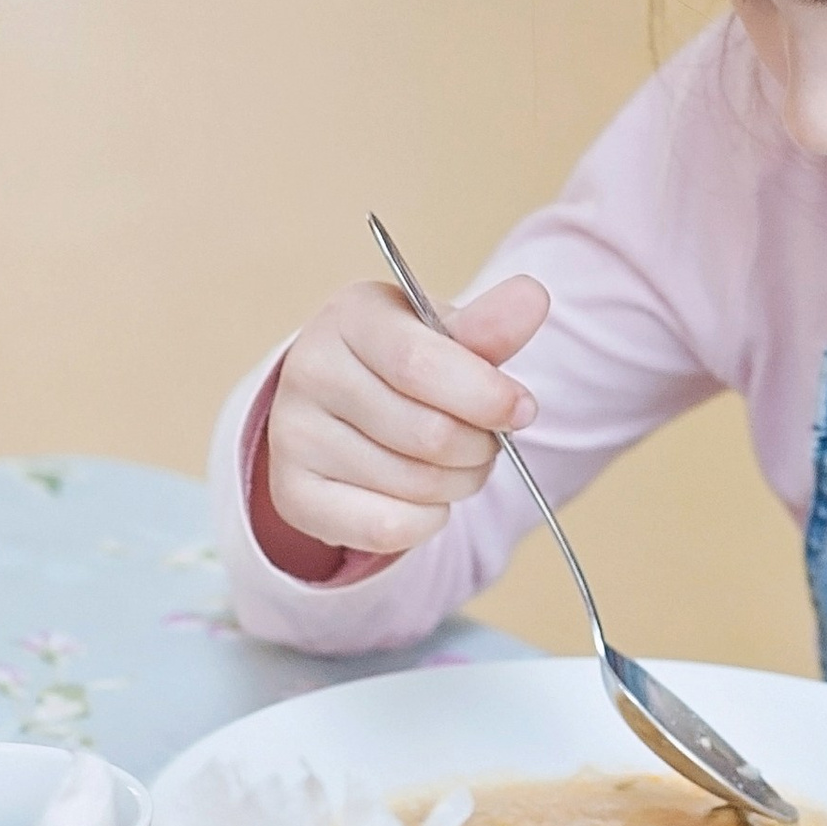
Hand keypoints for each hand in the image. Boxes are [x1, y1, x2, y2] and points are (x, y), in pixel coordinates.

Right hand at [253, 274, 552, 575]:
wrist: (340, 408)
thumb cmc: (404, 366)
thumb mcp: (444, 338)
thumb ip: (488, 328)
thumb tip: (533, 297)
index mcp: (351, 316)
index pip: (420, 364)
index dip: (484, 396)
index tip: (522, 410)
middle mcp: (310, 370)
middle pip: (427, 433)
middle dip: (481, 447)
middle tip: (489, 441)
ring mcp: (293, 435)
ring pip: (414, 485)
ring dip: (460, 483)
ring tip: (458, 464)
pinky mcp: (293, 494)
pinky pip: (386, 528)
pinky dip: (428, 521)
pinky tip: (426, 498)